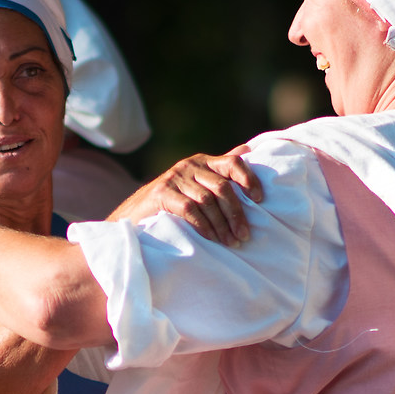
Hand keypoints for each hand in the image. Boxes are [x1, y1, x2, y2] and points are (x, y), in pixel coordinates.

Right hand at [109, 147, 263, 246]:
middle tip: (244, 235)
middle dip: (236, 213)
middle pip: (222, 187)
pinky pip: (190, 210)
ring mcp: (174, 178)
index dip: (248, 179)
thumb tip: (247, 151)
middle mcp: (189, 166)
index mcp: (202, 162)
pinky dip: (203, 225)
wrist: (135, 215)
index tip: (260, 199)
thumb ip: (220, 170)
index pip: (232, 163)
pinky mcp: (162, 193)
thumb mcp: (197, 183)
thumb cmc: (172, 203)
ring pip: (207, 200)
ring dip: (222, 224)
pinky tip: (211, 238)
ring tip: (231, 242)